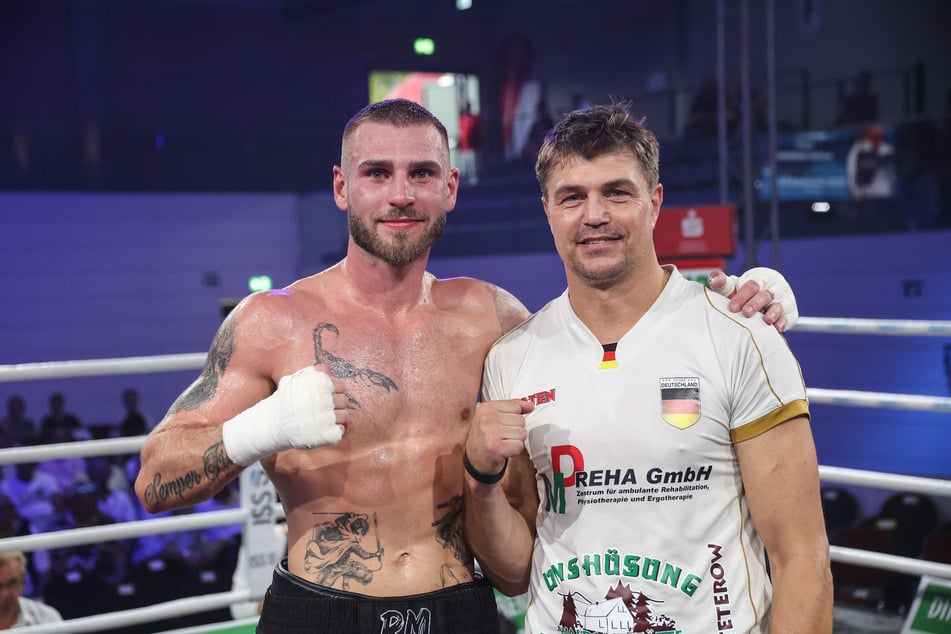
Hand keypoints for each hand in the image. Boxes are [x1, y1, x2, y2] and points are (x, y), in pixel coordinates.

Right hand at [222, 364, 349, 465]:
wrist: (270, 425)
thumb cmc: (284, 402)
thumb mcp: (294, 383)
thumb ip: (311, 374)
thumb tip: (326, 368)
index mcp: (318, 385)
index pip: (341, 385)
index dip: (335, 391)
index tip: (326, 396)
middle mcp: (323, 400)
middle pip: (344, 401)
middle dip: (337, 405)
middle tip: (324, 409)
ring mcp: (324, 419)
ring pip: (345, 416)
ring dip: (338, 418)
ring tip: (324, 419)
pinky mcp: (324, 435)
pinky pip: (340, 432)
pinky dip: (336, 432)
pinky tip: (325, 430)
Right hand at [465, 399, 534, 478]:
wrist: (475, 461)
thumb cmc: (485, 438)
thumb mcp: (494, 417)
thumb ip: (512, 407)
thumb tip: (530, 405)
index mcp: (486, 408)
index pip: (515, 406)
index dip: (515, 417)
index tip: (506, 424)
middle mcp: (486, 418)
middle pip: (520, 420)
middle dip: (515, 430)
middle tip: (502, 436)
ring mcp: (490, 433)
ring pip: (522, 433)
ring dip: (515, 441)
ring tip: (503, 443)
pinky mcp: (496, 448)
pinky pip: (519, 445)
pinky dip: (514, 450)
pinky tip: (504, 450)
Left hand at [708, 267, 798, 331]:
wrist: (761, 302)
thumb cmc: (744, 293)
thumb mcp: (733, 287)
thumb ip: (723, 283)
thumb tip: (715, 279)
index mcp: (761, 278)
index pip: (752, 285)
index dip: (742, 296)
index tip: (732, 308)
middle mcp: (775, 287)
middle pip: (766, 294)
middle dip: (756, 304)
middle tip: (746, 313)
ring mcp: (785, 299)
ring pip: (781, 305)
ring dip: (773, 312)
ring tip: (765, 320)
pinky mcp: (791, 313)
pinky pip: (789, 317)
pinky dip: (783, 322)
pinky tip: (777, 328)